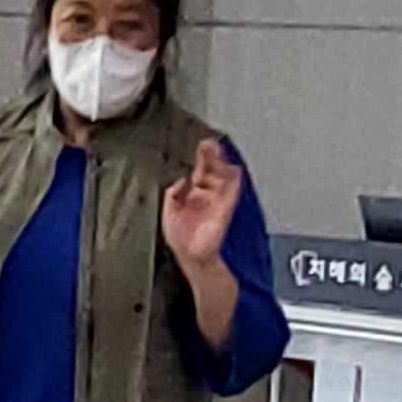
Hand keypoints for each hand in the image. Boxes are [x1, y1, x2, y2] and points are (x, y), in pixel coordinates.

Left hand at [161, 137, 243, 269]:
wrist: (194, 258)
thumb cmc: (182, 241)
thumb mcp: (169, 212)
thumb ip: (173, 194)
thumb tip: (180, 179)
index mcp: (193, 196)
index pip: (198, 172)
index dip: (197, 159)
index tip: (196, 147)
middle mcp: (207, 195)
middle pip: (211, 169)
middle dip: (209, 155)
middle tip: (207, 144)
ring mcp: (218, 200)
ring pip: (222, 175)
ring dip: (219, 162)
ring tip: (213, 150)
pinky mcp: (226, 207)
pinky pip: (232, 189)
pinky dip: (231, 177)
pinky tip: (228, 167)